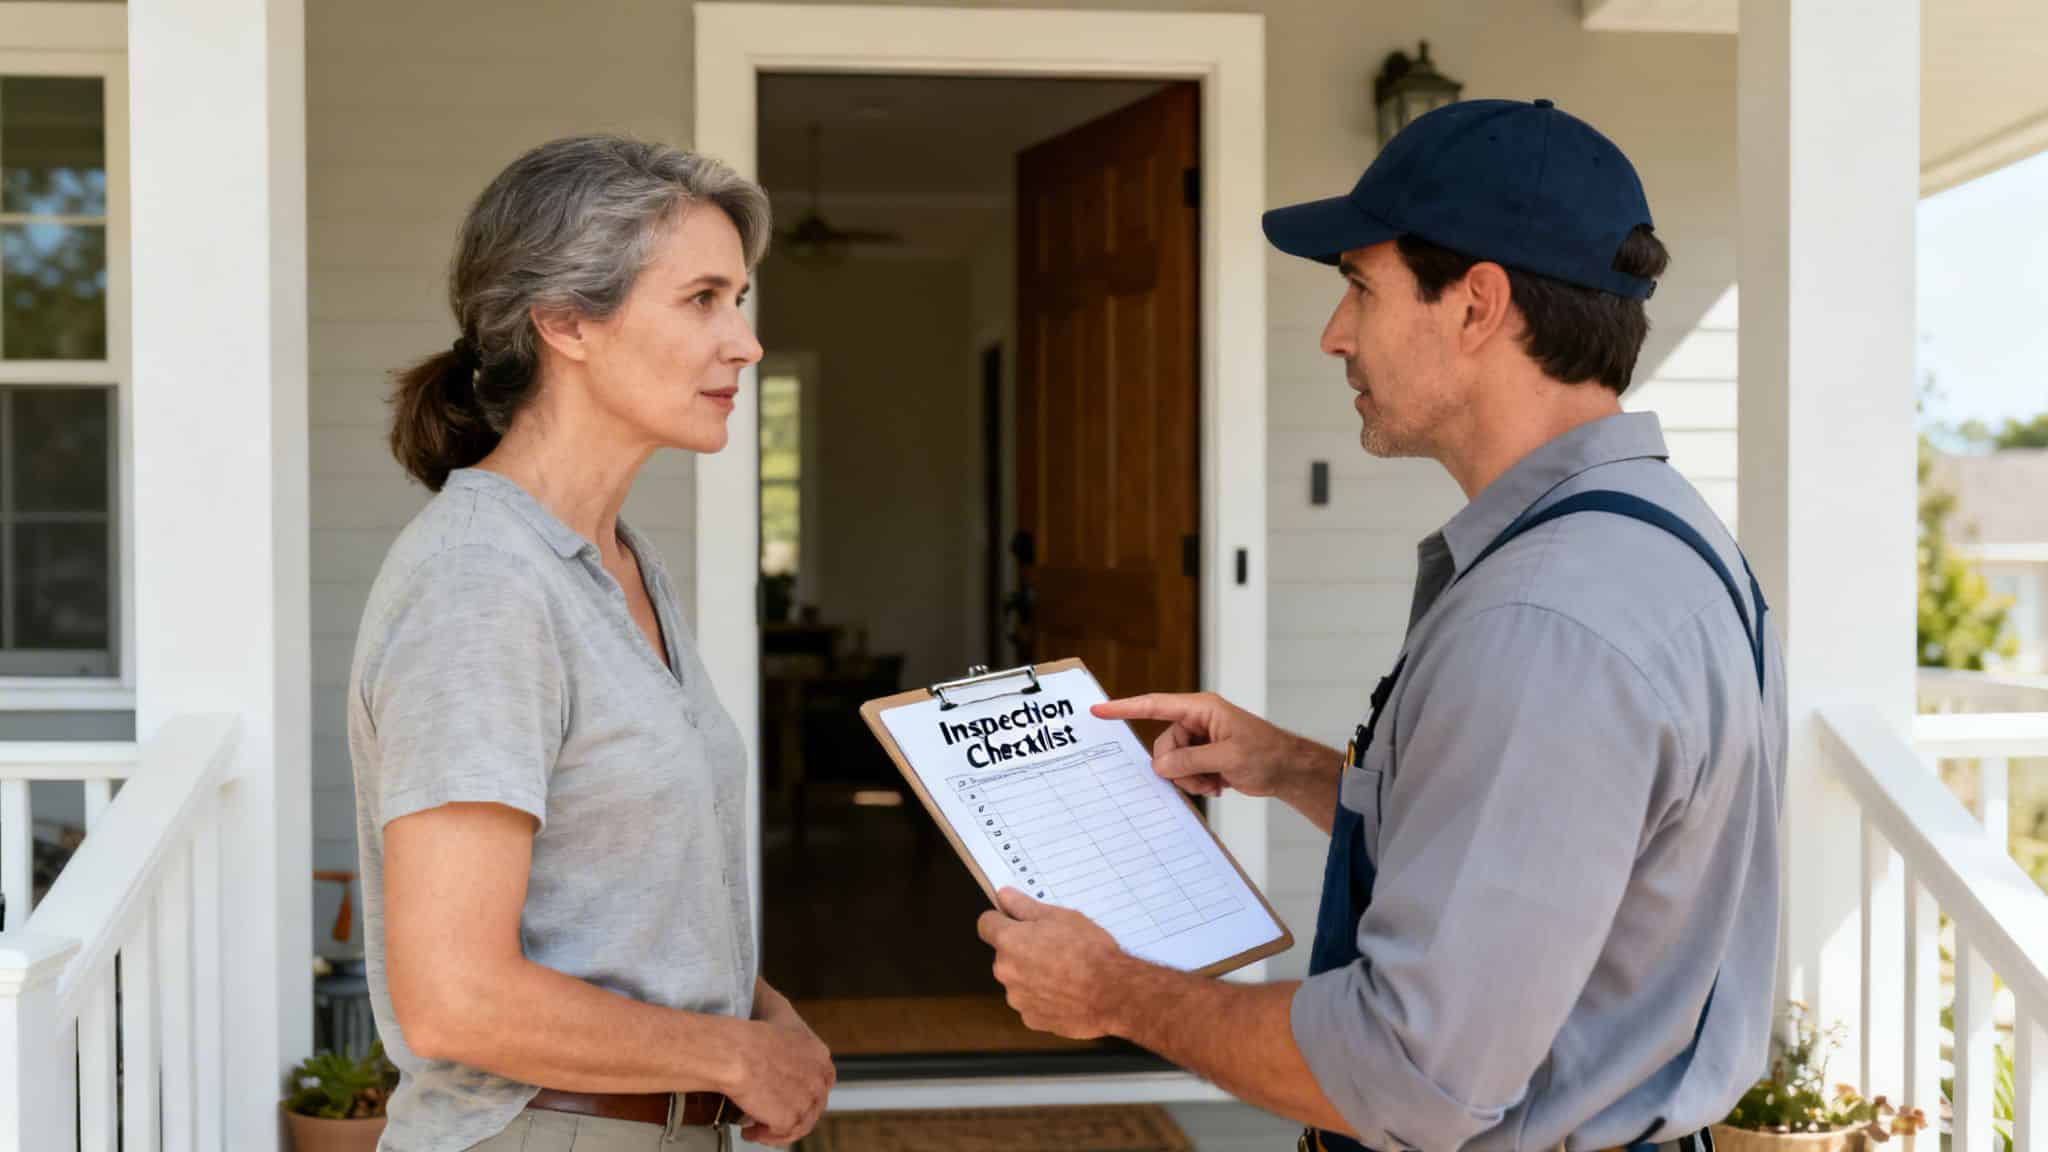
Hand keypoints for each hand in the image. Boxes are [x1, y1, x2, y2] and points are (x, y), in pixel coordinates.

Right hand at [721, 1016, 834, 1146]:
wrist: (737, 1052)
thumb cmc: (749, 1036)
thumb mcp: (778, 1020)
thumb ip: (787, 1038)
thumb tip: (778, 1044)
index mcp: (819, 1055)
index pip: (820, 1082)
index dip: (803, 1093)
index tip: (787, 1097)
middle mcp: (818, 1079)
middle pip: (812, 1106)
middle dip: (790, 1113)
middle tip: (770, 1115)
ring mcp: (806, 1100)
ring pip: (798, 1125)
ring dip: (776, 1129)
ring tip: (756, 1128)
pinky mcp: (790, 1118)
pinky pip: (780, 1135)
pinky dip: (764, 1137)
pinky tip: (750, 1131)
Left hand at [977, 888, 1131, 1038]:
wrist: (1111, 994)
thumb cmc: (1089, 953)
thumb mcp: (1060, 917)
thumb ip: (1025, 906)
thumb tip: (1005, 896)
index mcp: (1009, 941)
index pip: (986, 924)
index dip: (1001, 918)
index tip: (1014, 919)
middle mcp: (1006, 971)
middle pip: (1004, 954)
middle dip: (1022, 949)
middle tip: (1053, 946)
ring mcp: (1017, 998)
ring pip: (1018, 980)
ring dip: (1033, 975)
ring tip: (1064, 972)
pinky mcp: (1032, 1019)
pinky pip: (1032, 1003)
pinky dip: (1044, 998)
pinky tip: (1066, 992)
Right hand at [1092, 692, 1305, 798]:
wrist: (1287, 771)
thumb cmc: (1267, 753)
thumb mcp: (1228, 757)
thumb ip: (1190, 760)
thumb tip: (1160, 766)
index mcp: (1201, 709)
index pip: (1155, 706)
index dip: (1124, 708)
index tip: (1099, 710)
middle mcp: (1197, 721)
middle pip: (1164, 745)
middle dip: (1177, 767)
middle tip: (1202, 778)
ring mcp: (1199, 740)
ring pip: (1172, 762)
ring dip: (1190, 778)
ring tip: (1214, 782)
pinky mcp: (1203, 757)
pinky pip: (1183, 772)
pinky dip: (1197, 783)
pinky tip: (1218, 784)